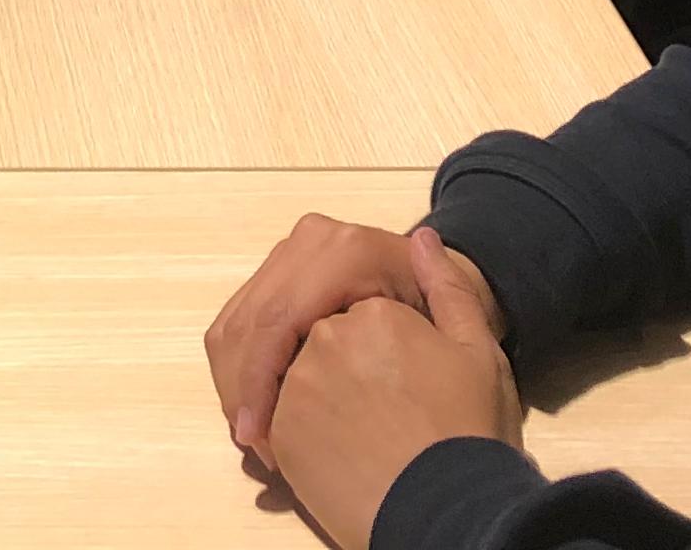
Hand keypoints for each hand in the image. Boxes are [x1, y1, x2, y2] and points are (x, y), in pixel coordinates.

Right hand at [206, 213, 487, 460]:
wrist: (427, 288)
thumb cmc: (445, 322)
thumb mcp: (458, 320)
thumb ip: (449, 297)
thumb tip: (418, 256)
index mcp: (345, 250)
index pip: (279, 320)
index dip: (259, 384)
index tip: (260, 440)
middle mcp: (310, 241)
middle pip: (248, 324)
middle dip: (242, 392)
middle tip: (259, 450)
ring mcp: (288, 255)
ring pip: (231, 326)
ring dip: (235, 387)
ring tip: (259, 440)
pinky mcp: (273, 276)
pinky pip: (234, 327)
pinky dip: (237, 375)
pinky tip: (258, 415)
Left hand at [262, 229, 523, 542]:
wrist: (453, 510)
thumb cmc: (469, 432)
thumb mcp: (477, 351)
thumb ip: (448, 288)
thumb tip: (424, 240)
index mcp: (373, 308)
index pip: (334, 300)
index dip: (340, 322)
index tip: (359, 351)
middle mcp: (326, 334)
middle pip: (290, 325)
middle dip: (289, 347)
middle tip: (325, 385)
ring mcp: (297, 381)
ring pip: (264, 363)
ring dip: (267, 380)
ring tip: (296, 411)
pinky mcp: (281, 430)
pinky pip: (261, 409)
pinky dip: (266, 416)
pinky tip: (289, 438)